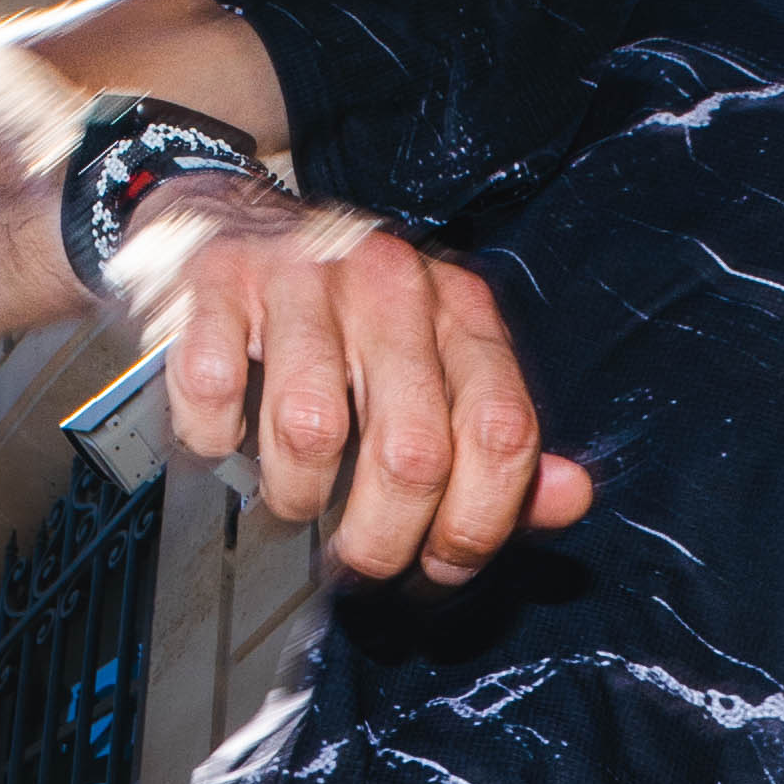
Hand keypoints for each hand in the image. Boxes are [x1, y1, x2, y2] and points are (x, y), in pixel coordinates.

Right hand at [133, 190, 594, 586]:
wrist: (234, 218)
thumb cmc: (345, 318)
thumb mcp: (440, 369)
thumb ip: (504, 446)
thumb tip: (571, 499)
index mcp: (460, 311)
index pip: (502, 435)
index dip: (476, 525)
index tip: (439, 566)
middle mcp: (392, 284)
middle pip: (412, 453)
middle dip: (381, 541)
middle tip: (356, 563)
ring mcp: (303, 276)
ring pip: (312, 432)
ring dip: (294, 499)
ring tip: (289, 501)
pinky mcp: (219, 280)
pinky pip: (216, 392)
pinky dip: (213, 441)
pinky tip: (223, 443)